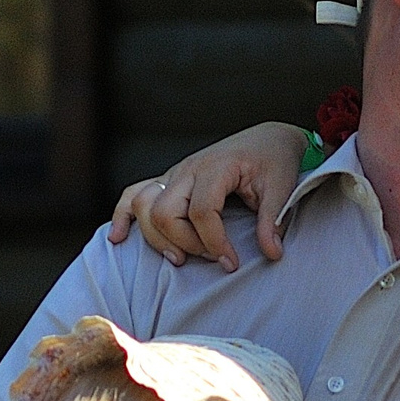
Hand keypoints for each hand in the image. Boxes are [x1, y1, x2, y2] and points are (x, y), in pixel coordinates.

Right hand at [106, 124, 305, 272]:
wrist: (267, 139)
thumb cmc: (274, 160)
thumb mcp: (282, 187)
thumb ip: (272, 220)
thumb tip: (272, 253)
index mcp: (215, 167)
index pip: (201, 211)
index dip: (214, 242)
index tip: (231, 261)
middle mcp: (188, 168)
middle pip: (164, 212)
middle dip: (186, 243)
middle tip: (214, 257)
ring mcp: (174, 174)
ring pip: (145, 207)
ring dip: (158, 237)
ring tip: (180, 258)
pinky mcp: (169, 181)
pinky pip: (134, 195)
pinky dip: (122, 216)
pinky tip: (117, 237)